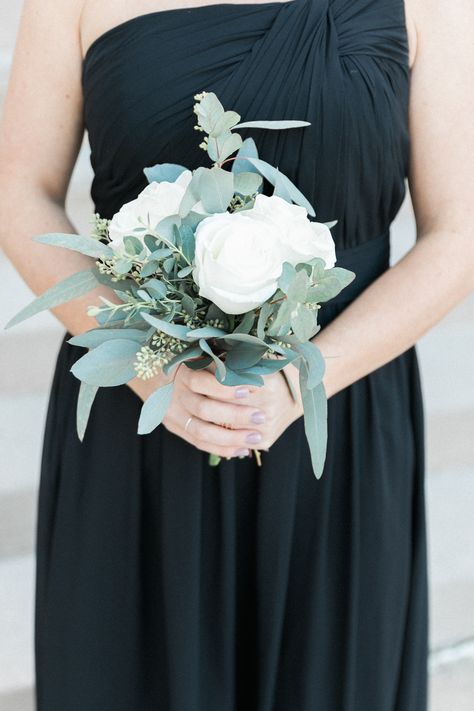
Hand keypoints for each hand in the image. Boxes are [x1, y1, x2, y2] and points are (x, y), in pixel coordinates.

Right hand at [128, 361, 302, 458]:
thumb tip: (255, 367)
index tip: (250, 390)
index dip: (225, 388)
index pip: (202, 382)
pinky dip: (221, 449)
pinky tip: (242, 450)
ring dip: (232, 438)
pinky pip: (199, 443)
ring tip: (256, 438)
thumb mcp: (201, 356)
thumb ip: (222, 364)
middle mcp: (175, 396)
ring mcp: (173, 415)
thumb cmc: (190, 362)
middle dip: (235, 415)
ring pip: (202, 432)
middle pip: (204, 410)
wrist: (153, 374)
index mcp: (182, 373)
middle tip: (262, 416)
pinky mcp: (174, 428)